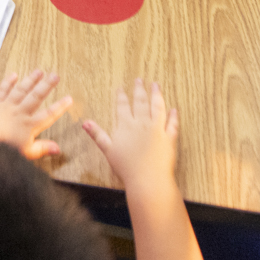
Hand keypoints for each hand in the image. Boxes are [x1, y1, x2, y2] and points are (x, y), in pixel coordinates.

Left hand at [0, 69, 71, 160]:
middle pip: (36, 96)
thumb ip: (42, 149)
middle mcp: (19, 113)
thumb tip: (57, 148)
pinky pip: (2, 90)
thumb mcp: (26, 153)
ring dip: (31, 80)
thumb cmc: (2, 150)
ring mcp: (6, 106)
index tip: (69, 99)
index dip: (60, 106)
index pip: (49, 115)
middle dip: (47, 85)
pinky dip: (8, 82)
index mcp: (29, 126)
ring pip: (21, 90)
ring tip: (39, 71)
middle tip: (55, 76)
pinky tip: (13, 75)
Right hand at [81, 78, 179, 196]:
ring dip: (157, 95)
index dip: (122, 96)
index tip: (121, 88)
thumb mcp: (108, 150)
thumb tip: (85, 123)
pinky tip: (174, 109)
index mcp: (126, 126)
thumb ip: (97, 134)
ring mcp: (157, 129)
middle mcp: (142, 124)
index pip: (123, 106)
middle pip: (140, 102)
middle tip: (139, 80)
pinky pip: (172, 124)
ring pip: (157, 107)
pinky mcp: (169, 138)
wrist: (147, 179)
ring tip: (156, 85)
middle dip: (139, 89)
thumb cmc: (126, 167)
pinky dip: (173, 116)